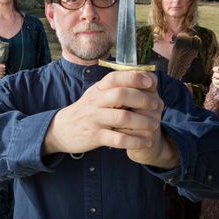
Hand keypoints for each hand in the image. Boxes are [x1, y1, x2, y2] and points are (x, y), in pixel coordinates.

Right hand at [43, 71, 163, 156]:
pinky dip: (135, 141)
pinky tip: (146, 142)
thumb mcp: (96, 94)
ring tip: (155, 124)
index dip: (134, 77)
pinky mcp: (95, 136)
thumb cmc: (86, 110)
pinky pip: (118, 139)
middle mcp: (96, 102)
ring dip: (143, 121)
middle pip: (121, 95)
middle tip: (157, 105)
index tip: (150, 82)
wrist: (61, 129)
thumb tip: (142, 76)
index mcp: (98, 89)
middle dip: (143, 99)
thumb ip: (115, 87)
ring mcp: (95, 119)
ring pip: (122, 118)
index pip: (115, 77)